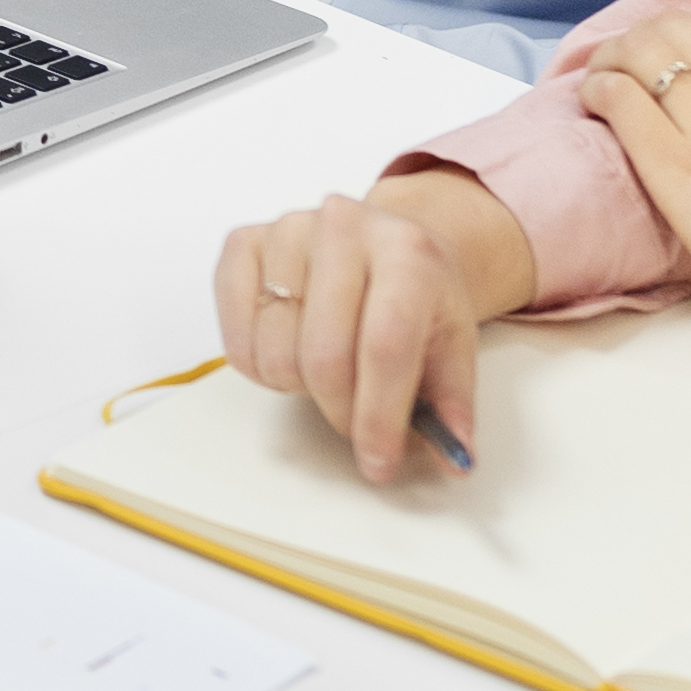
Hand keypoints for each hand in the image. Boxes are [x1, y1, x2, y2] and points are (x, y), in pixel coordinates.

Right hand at [216, 166, 536, 483]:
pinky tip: (290, 349)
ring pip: (275, 355)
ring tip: (328, 368)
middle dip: (341, 412)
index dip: (379, 416)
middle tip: (356, 420)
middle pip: (325, 357)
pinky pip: (235, 339)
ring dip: (300, 388)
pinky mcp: (243, 243)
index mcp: (408, 252)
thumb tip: (455, 459)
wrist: (388, 242)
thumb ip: (454, 407)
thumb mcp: (454, 347)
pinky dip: (260, 368)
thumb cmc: (418, 296)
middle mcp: (344, 228)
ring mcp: (287, 231)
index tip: (378, 462)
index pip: (386, 345)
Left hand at [580, 7, 690, 403]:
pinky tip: (595, 105)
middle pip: (675, 28)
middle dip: (643, 38)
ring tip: (602, 83)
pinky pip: (622, 101)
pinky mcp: (675, 171)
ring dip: (613, 59)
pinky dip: (600, 91)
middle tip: (627, 66)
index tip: (679, 51)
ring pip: (640, 53)